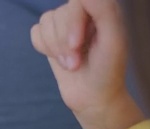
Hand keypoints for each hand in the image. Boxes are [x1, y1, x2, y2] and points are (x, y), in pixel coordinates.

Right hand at [31, 0, 142, 128]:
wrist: (93, 97)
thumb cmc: (107, 71)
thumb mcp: (113, 41)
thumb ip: (104, 10)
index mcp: (101, 8)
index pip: (76, 1)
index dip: (72, 22)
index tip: (77, 45)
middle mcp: (83, 12)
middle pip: (58, 14)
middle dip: (64, 43)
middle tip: (76, 63)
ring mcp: (64, 24)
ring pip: (45, 21)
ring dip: (56, 49)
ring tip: (71, 64)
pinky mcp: (50, 38)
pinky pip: (36, 32)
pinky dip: (44, 48)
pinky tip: (59, 59)